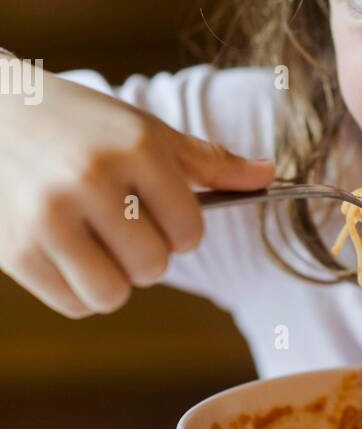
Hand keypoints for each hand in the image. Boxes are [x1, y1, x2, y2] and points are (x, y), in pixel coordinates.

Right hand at [0, 69, 274, 317]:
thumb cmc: (79, 124)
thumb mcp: (144, 131)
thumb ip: (207, 161)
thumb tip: (269, 176)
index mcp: (136, 147)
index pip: (190, 231)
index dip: (179, 230)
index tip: (153, 210)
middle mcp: (93, 179)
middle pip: (153, 267)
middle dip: (145, 255)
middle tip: (119, 226)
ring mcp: (49, 216)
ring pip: (113, 295)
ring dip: (113, 281)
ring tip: (95, 244)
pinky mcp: (16, 249)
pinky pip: (73, 305)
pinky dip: (77, 291)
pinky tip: (65, 253)